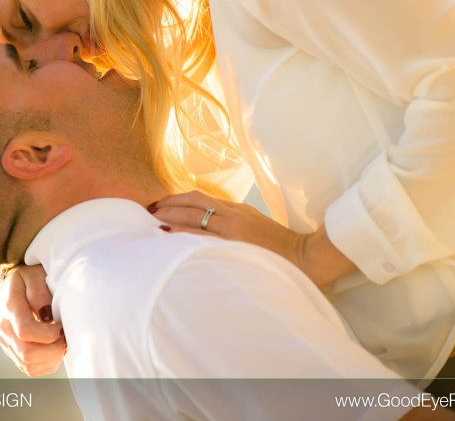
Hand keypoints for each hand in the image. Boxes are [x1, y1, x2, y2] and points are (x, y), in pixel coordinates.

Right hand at [0, 264, 65, 376]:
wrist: (9, 285)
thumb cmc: (27, 278)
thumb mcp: (34, 274)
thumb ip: (39, 292)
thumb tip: (48, 316)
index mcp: (10, 307)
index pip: (26, 331)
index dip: (49, 334)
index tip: (62, 327)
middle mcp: (5, 329)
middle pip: (27, 353)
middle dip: (53, 350)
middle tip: (66, 337)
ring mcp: (7, 342)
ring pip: (29, 365)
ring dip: (51, 358)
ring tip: (61, 342)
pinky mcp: (12, 351)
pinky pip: (30, 369)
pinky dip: (46, 364)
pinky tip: (54, 348)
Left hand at [151, 191, 355, 286]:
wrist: (304, 256)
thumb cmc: (279, 247)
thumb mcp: (255, 225)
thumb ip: (234, 221)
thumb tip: (209, 224)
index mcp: (237, 209)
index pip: (201, 198)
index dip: (178, 198)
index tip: (162, 203)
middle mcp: (233, 215)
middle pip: (193, 203)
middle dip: (169, 205)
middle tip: (149, 209)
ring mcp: (232, 230)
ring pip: (194, 218)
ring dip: (170, 218)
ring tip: (152, 220)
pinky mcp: (234, 245)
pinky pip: (201, 237)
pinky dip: (182, 234)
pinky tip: (168, 236)